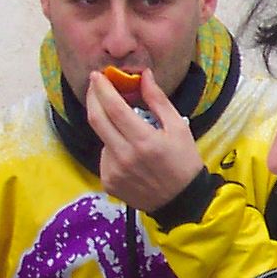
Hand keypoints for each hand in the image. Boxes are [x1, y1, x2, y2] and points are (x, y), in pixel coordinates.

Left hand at [89, 68, 207, 214]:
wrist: (182, 202)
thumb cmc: (184, 162)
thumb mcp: (178, 128)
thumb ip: (158, 100)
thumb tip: (143, 76)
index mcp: (143, 140)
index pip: (113, 107)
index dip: (102, 88)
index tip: (97, 75)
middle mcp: (124, 156)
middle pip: (96, 119)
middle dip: (92, 98)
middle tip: (95, 86)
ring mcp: (114, 172)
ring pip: (101, 138)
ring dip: (108, 127)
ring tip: (127, 131)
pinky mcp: (109, 183)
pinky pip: (104, 157)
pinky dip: (112, 149)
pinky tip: (128, 155)